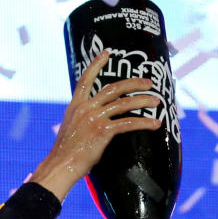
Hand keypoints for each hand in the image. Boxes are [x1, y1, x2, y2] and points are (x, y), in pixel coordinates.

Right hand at [29, 50, 163, 201]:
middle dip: (133, 83)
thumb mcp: (71, 129)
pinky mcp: (103, 131)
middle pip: (113, 88)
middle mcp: (85, 108)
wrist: (61, 165)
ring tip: (156, 102)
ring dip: (143, 101)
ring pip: (123, 103)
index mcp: (75, 106)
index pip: (85, 79)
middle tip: (149, 82)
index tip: (107, 53)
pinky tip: (155, 124)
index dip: (96, 64)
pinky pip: (128, 123)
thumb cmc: (66, 153)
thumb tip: (97, 121)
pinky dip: (144, 123)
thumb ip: (83, 120)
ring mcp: (94, 118)